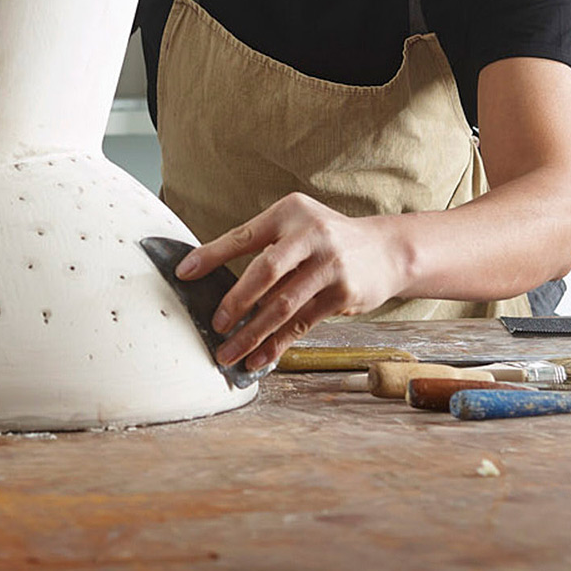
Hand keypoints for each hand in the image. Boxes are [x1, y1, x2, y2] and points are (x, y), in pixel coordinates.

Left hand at [175, 193, 409, 370]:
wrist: (387, 250)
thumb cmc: (329, 240)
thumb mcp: (297, 226)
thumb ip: (263, 244)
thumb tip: (209, 274)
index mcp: (290, 212)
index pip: (243, 236)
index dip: (211, 255)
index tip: (183, 274)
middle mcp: (311, 235)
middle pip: (264, 272)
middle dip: (235, 303)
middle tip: (215, 325)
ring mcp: (330, 265)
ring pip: (283, 305)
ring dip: (253, 334)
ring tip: (230, 353)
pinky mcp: (343, 294)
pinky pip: (302, 324)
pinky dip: (278, 344)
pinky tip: (261, 358)